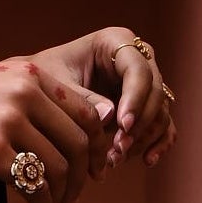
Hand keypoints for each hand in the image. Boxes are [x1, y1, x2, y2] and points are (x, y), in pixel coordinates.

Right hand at [0, 56, 115, 202]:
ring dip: (61, 194)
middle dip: (82, 175)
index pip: (85, 110)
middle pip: (77, 140)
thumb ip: (36, 101)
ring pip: (58, 166)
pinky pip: (34, 185)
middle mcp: (24, 92)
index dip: (96, 145)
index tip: (93, 167)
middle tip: (75, 196)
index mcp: (29, 73)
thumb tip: (84, 127)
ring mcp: (9, 121)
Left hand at [33, 26, 178, 166]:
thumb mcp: (57, 85)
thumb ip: (83, 99)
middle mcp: (137, 59)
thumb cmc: (44, 79)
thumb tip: (112, 116)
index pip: (138, 70)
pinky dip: (158, 144)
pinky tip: (147, 161)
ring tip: (116, 158)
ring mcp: (143, 85)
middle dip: (139, 123)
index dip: (135, 98)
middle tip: (119, 148)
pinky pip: (163, 126)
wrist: (38, 92)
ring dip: (143, 138)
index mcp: (116, 41)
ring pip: (160, 112)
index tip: (123, 125)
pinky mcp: (144, 108)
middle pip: (155, 92)